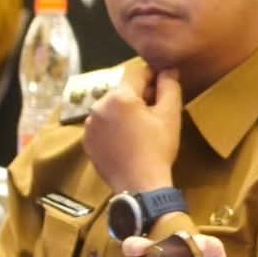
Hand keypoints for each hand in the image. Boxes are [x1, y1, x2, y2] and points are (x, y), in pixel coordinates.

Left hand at [82, 65, 181, 191]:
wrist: (140, 186)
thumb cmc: (157, 149)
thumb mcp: (170, 116)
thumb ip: (169, 87)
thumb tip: (168, 70)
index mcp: (119, 97)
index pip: (137, 74)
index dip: (153, 78)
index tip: (164, 87)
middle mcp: (98, 106)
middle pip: (123, 92)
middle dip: (138, 97)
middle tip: (154, 113)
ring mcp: (89, 125)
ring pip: (111, 108)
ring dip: (124, 112)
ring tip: (140, 130)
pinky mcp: (87, 141)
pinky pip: (102, 126)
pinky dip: (113, 128)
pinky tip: (127, 141)